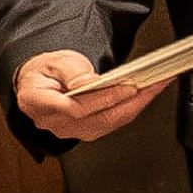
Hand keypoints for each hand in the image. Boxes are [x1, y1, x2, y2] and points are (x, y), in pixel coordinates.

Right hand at [9, 50, 160, 142]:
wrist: (42, 80)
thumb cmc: (46, 71)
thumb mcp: (56, 62)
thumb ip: (73, 73)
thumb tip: (91, 84)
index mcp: (37, 103)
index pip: (75, 108)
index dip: (105, 99)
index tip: (128, 88)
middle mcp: (53, 122)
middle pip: (98, 119)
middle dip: (131, 102)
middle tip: (153, 85)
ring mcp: (70, 130)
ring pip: (109, 123)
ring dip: (136, 106)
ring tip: (155, 87)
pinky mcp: (85, 131)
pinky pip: (112, 123)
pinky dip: (131, 109)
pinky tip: (145, 96)